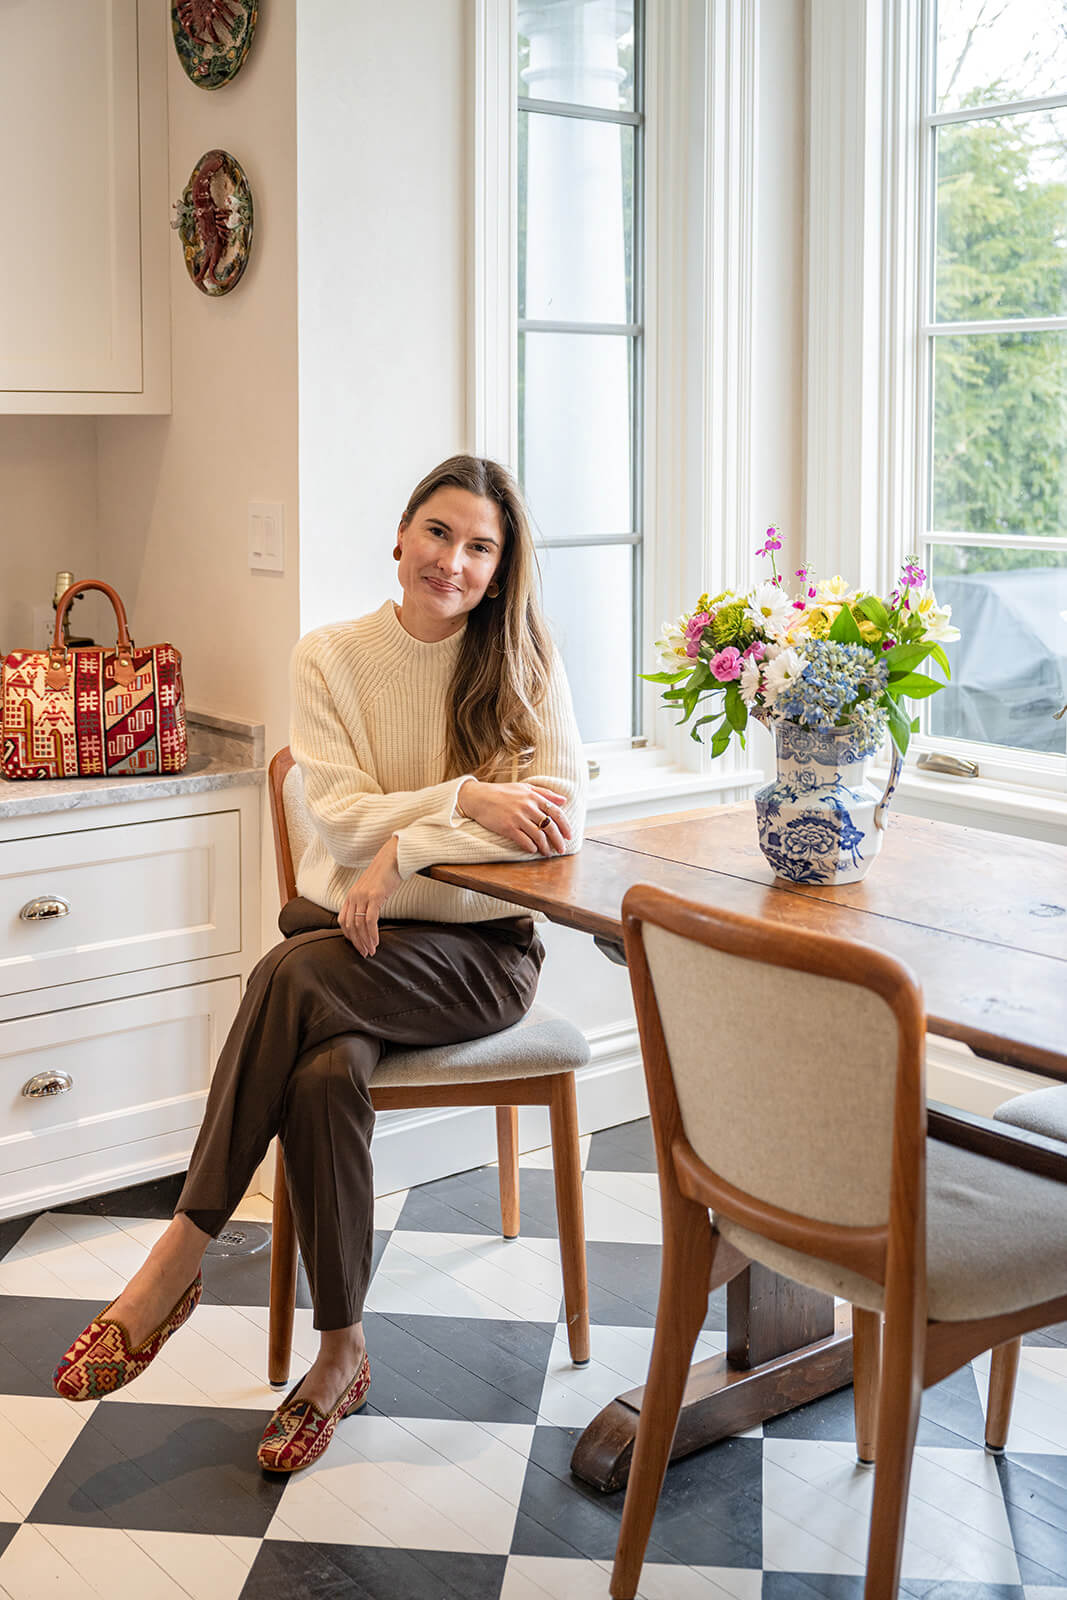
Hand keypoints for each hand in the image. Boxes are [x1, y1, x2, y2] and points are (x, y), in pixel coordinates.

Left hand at [339, 835, 401, 955]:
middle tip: (364, 953)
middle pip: (350, 926)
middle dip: (357, 942)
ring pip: (359, 925)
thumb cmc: (385, 874)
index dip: (349, 936)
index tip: (357, 946)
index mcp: (351, 896)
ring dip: (365, 940)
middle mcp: (354, 897)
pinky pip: (370, 919)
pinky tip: (376, 941)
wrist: (393, 858)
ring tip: (371, 951)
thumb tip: (368, 919)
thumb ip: (366, 902)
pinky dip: (372, 933)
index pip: (343, 921)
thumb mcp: (371, 889)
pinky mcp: (375, 896)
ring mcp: (363, 896)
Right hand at [457, 780, 572, 856]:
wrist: (479, 797)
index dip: (565, 826)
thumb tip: (564, 800)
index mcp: (533, 797)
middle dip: (558, 841)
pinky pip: (524, 841)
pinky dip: (531, 848)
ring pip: (538, 836)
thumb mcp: (525, 787)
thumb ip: (545, 793)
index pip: (556, 812)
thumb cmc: (502, 792)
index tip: (569, 836)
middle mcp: (528, 807)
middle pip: (550, 827)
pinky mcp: (507, 828)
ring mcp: (517, 818)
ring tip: (547, 853)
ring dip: (545, 847)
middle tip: (562, 849)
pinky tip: (533, 850)